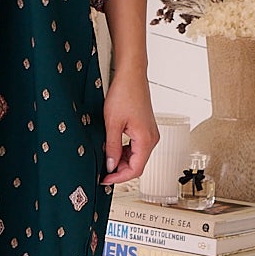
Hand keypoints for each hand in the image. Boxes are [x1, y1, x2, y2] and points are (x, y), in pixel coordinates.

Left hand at [100, 67, 159, 186]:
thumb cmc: (124, 93)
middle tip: (102, 171)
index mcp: (146, 139)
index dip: (119, 178)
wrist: (131, 75)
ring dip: (121, 160)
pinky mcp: (145, 128)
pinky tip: (112, 148)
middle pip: (137, 165)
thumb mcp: (112, 124)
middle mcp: (152, 138)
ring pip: (136, 156)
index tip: (105, 179)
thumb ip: (111, 147)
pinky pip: (136, 147)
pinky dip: (124, 151)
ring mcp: (150, 133)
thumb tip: (109, 165)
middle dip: (119, 170)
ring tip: (105, 159)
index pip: (135, 170)